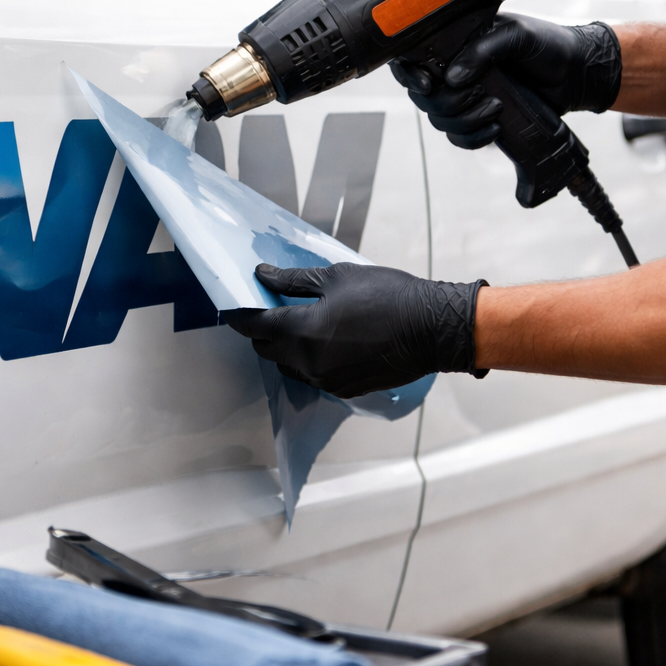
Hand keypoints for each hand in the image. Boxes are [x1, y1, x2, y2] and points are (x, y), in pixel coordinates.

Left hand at [225, 263, 487, 398]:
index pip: (255, 327)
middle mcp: (308, 362)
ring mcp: (325, 380)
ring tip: (300, 324)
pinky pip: (312, 376)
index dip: (240, 315)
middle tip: (271, 308)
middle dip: (262, 331)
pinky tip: (325, 342)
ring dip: (285, 348)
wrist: (432, 330)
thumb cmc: (388, 296)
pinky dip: (309, 360)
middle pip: (267, 349)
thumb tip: (263, 276)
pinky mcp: (343, 390)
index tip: (234, 305)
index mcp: (302, 332)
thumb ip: (293, 281)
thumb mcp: (337, 277)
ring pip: (289, 366)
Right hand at [389, 14, 621, 147]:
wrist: (577, 75)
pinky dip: (472, 138)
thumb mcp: (518, 36)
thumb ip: (484, 50)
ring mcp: (467, 96)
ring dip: (464, 121)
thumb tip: (452, 77)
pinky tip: (493, 129)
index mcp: (459, 43)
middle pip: (425, 97)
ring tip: (494, 110)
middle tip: (477, 94)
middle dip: (447, 102)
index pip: (415, 58)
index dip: (411, 75)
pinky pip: (459, 138)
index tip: (428, 84)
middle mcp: (457, 69)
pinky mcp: (479, 119)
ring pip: (440, 120)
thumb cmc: (551, 46)